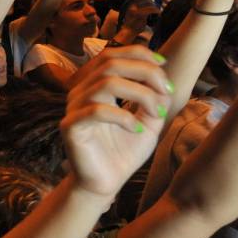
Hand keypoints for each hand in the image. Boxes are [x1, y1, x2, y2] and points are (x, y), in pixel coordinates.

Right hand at [62, 47, 172, 195]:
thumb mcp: (148, 120)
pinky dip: (123, 117)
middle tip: (167, 92)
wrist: (107, 183)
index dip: (139, 54)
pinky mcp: (70, 127)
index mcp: (94, 85)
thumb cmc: (124, 151)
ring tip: (156, 113)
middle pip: (110, 64)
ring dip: (140, 94)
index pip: (112, 55)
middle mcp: (80, 92)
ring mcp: (73, 108)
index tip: (165, 67)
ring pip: (106, 83)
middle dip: (145, 72)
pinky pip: (96, 111)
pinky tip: (136, 129)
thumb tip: (162, 80)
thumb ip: (154, 98)